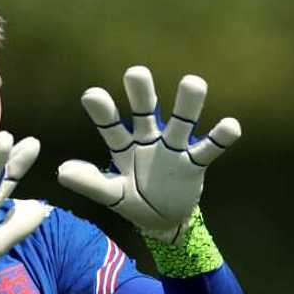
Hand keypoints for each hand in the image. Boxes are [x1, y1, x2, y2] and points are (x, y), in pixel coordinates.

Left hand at [57, 66, 240, 242]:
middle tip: (135, 73)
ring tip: (193, 82)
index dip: (103, 111)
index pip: (111, 125)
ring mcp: (173, 148)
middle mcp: (148, 139)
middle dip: (141, 92)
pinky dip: (221, 137)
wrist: (164, 220)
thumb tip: (62, 171)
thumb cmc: (134, 200)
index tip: (92, 95)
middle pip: (145, 110)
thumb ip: (92, 182)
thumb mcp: (112, 195)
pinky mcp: (195, 163)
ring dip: (188, 104)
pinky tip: (231, 125)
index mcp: (123, 145)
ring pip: (181, 121)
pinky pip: (209, 148)